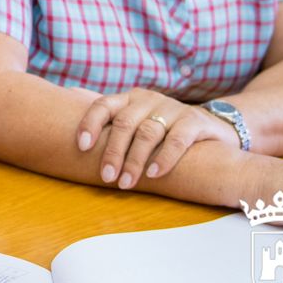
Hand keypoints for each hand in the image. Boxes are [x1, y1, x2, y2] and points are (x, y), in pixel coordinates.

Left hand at [77, 89, 232, 188]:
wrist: (212, 126)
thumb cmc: (164, 128)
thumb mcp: (137, 119)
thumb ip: (110, 117)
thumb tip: (69, 106)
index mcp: (130, 99)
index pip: (104, 105)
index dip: (90, 123)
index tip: (81, 146)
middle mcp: (148, 100)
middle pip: (124, 124)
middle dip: (112, 152)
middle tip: (106, 177)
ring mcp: (172, 108)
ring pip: (148, 133)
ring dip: (134, 160)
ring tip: (125, 183)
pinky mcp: (195, 120)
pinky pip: (178, 139)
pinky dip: (164, 157)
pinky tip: (154, 174)